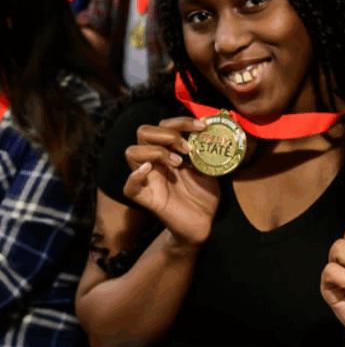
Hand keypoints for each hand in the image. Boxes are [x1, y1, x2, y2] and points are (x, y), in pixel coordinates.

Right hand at [123, 117, 220, 246]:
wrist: (203, 223)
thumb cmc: (203, 196)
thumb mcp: (210, 169)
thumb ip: (208, 152)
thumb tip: (214, 133)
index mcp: (169, 153)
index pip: (164, 126)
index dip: (182, 122)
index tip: (203, 126)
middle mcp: (155, 162)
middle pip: (143, 132)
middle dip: (167, 134)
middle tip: (187, 148)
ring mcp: (149, 179)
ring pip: (132, 152)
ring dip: (156, 151)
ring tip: (177, 162)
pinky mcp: (147, 198)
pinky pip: (129, 187)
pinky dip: (135, 176)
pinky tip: (149, 171)